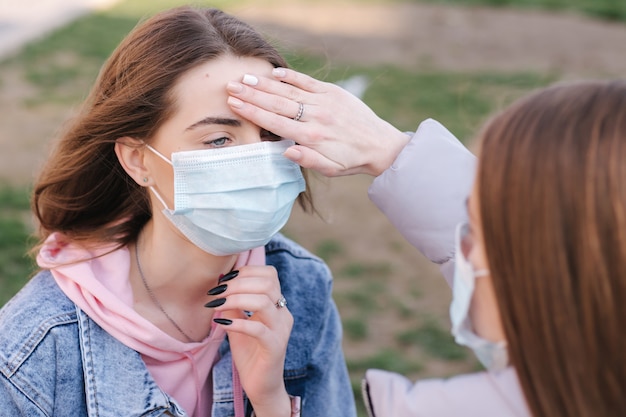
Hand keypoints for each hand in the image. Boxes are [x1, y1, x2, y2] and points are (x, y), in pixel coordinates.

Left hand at [207, 266, 291, 416]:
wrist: (262, 386)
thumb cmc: (250, 354)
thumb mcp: (238, 324)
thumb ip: (233, 306)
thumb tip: (220, 285)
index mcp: (277, 305)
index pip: (270, 274)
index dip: (246, 271)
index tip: (224, 280)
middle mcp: (283, 314)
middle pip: (267, 283)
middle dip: (238, 283)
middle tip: (217, 292)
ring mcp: (281, 330)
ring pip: (263, 302)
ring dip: (236, 299)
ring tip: (218, 305)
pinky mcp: (275, 347)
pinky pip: (258, 328)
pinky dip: (238, 323)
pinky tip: (222, 325)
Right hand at [226, 67, 409, 176]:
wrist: (380, 145)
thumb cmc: (350, 160)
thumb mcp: (329, 169)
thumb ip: (307, 160)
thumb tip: (286, 150)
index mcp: (311, 137)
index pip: (275, 122)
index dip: (252, 112)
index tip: (234, 104)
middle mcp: (316, 117)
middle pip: (277, 103)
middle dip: (252, 95)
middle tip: (230, 86)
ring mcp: (325, 102)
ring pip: (289, 91)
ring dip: (265, 84)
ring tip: (244, 78)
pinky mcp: (334, 92)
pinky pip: (308, 82)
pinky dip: (291, 76)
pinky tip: (274, 73)